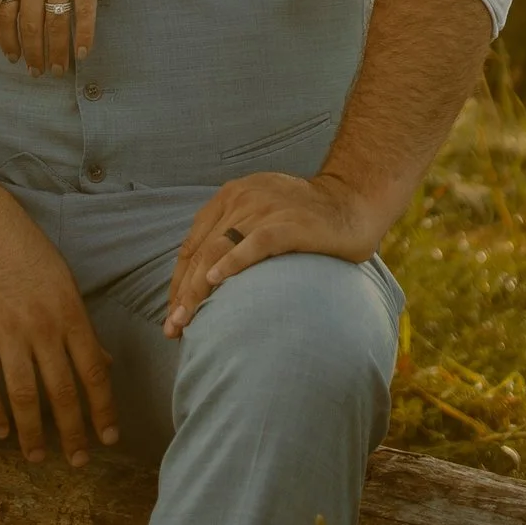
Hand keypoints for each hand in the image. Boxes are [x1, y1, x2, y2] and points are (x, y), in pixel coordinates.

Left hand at [0, 0, 119, 77]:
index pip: (2, 14)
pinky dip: (84, 37)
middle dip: (32, 54)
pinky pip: (84, 15)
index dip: (7, 41)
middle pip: (30, 26)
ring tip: (57, 69)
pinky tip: (83, 53)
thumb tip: (10, 6)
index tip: (12, 58)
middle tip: (36, 73)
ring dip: (56, 52)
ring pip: (56, 26)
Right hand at [0, 186, 120, 464]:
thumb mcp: (64, 283)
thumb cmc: (26, 254)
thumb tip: (105, 367)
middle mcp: (42, 323)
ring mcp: (5, 327)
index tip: (109, 440)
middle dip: (72, 432)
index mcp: (70, 311)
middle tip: (77, 461)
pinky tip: (1, 431)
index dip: (102, 410)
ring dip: (32, 432)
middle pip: (62, 390)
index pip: (94, 372)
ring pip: (24, 393)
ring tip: (37, 456)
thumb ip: (82, 328)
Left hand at [164, 170, 375, 337]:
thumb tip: (206, 281)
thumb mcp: (261, 215)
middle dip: (183, 293)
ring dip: (197, 289)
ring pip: (218, 250)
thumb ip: (234, 235)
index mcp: (230, 197)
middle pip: (201, 251)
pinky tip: (216, 281)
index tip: (173, 313)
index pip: (193, 243)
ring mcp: (265, 209)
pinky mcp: (289, 224)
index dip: (179, 281)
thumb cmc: (306, 218)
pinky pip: (254, 244)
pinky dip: (233, 263)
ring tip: (186, 319)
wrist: (353, 202)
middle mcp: (242, 199)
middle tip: (172, 328)